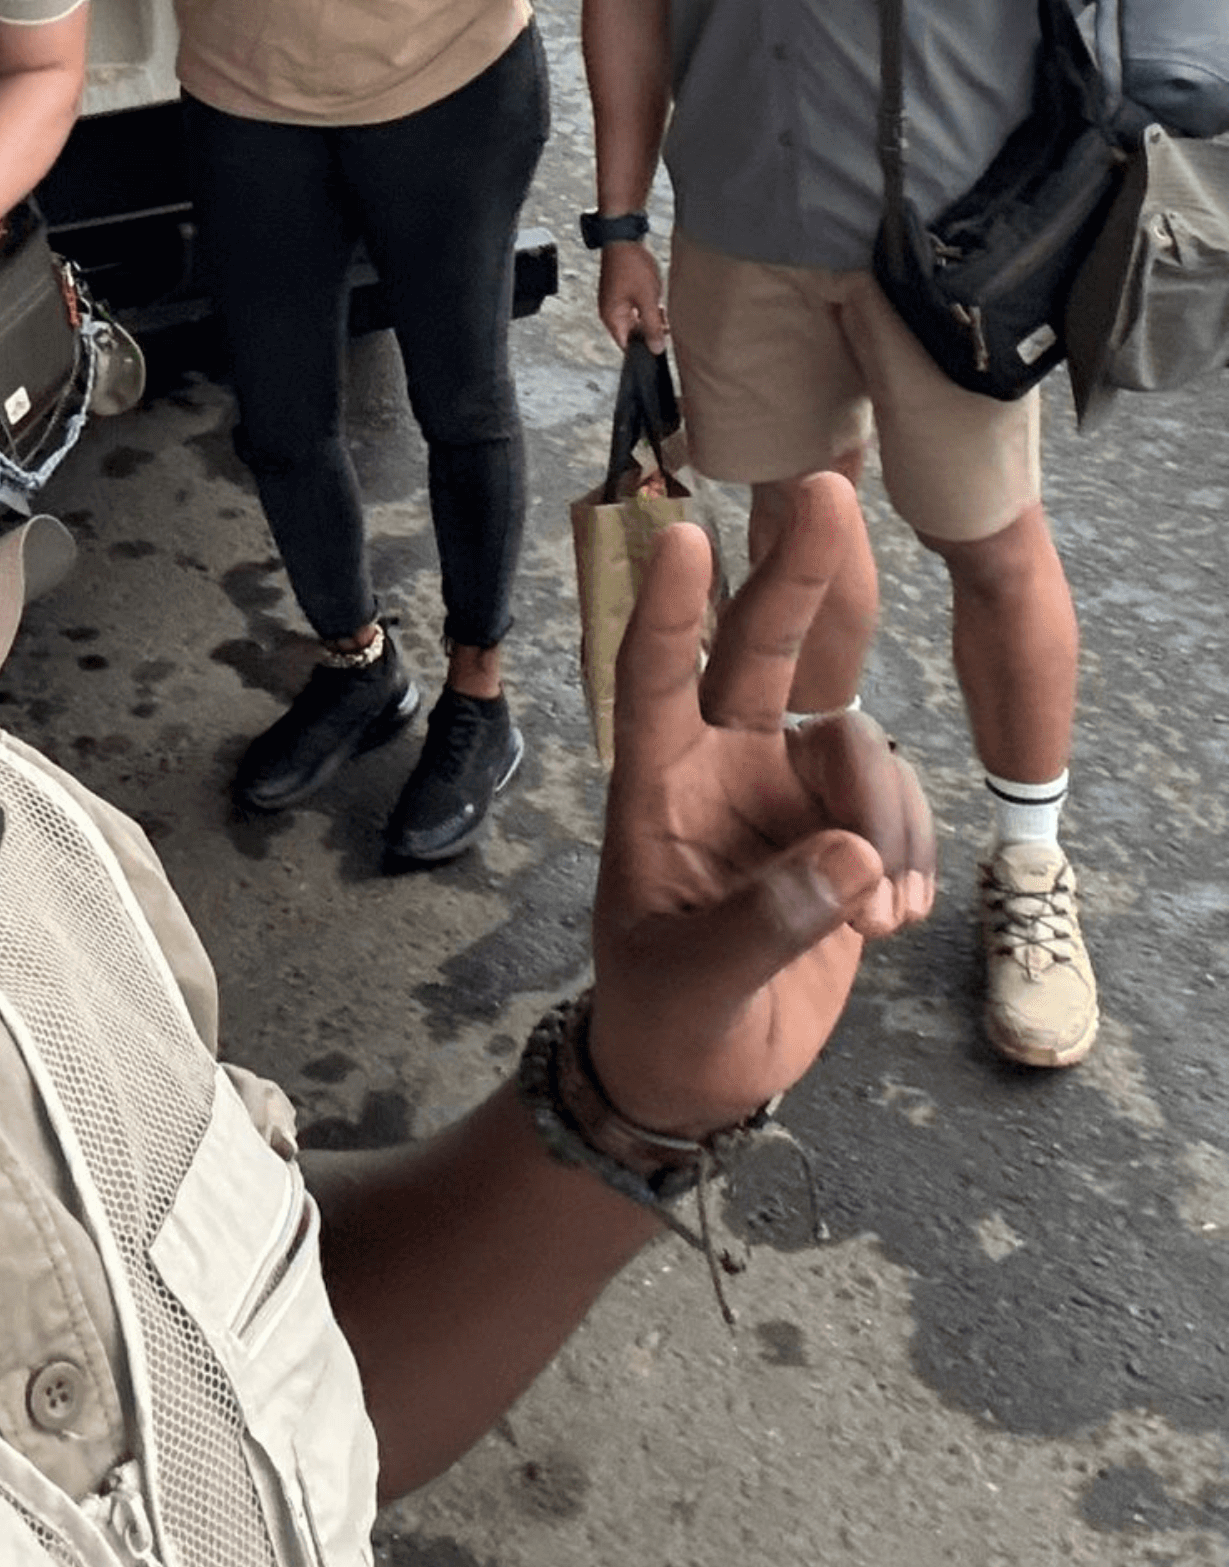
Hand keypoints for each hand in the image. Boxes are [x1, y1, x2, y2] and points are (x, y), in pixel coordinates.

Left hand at [589, 475, 935, 1139]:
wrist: (700, 1075)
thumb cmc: (665, 1017)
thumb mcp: (696, 983)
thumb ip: (769, 923)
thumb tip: (851, 860)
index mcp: (658, 785)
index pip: (655, 679)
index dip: (671, 611)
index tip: (686, 537)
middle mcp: (725, 769)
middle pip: (766, 652)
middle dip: (801, 574)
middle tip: (831, 491)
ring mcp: (789, 796)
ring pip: (860, 749)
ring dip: (886, 819)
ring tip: (881, 912)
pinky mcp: (846, 837)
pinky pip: (898, 810)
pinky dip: (911, 855)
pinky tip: (896, 918)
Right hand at [599, 240, 666, 352]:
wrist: (624, 238)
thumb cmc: (632, 267)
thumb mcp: (648, 300)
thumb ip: (653, 326)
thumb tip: (656, 349)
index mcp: (611, 318)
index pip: (627, 346)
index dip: (644, 349)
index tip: (660, 346)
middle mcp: (610, 312)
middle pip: (632, 334)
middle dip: (650, 331)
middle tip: (665, 325)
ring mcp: (616, 302)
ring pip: (636, 321)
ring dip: (650, 319)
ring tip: (661, 309)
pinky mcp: (622, 293)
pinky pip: (636, 309)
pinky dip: (647, 309)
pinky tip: (657, 301)